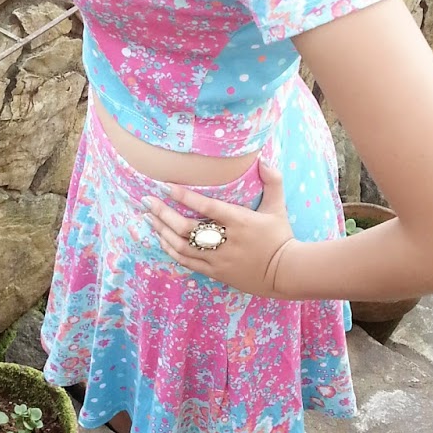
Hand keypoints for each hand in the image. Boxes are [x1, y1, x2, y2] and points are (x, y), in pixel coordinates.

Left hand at [142, 158, 298, 297]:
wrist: (285, 273)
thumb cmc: (280, 237)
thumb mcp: (278, 207)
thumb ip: (272, 182)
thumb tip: (263, 159)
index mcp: (240, 222)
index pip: (207, 207)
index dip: (185, 197)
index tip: (165, 186)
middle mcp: (226, 241)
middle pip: (187, 229)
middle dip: (163, 214)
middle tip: (147, 201)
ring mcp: (218, 259)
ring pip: (182, 246)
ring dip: (163, 231)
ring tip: (149, 218)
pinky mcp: (215, 272)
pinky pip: (187, 261)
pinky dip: (171, 250)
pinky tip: (161, 239)